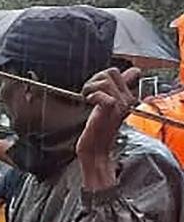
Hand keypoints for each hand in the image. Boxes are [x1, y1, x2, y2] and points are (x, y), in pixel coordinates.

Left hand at [78, 67, 140, 190]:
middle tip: (89, 95)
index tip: (95, 90)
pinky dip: (91, 96)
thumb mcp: (110, 105)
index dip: (102, 77)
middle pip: (110, 72)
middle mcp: (128, 99)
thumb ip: (119, 88)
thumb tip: (134, 72)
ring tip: (88, 99)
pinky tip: (89, 104)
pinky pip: (102, 93)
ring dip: (90, 87)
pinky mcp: (111, 110)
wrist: (95, 150)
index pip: (120, 71)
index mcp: (128, 97)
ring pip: (105, 79)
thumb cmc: (98, 130)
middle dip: (94, 80)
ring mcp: (121, 104)